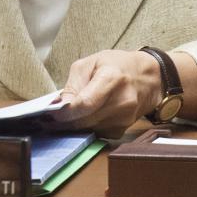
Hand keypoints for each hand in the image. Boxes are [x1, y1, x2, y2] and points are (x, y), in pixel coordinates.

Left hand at [46, 49, 162, 137]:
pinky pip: (97, 133)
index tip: (51, 113)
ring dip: (75, 125)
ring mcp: (125, 118)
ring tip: (66, 115)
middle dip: (65, 120)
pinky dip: (87, 127)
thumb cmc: (117, 65)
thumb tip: (60, 106)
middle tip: (49, 118)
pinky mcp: (123, 129)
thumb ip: (73, 85)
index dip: (66, 111)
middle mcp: (122, 101)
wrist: (147, 78)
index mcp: (112, 78)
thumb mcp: (90, 63)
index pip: (86, 103)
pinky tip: (85, 117)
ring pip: (89, 129)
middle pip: (85, 119)